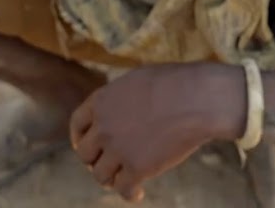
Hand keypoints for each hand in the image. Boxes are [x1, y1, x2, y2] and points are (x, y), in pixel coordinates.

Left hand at [69, 63, 240, 202]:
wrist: (197, 98)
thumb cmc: (176, 83)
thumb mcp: (137, 80)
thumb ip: (121, 97)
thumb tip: (122, 107)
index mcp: (101, 101)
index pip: (77, 124)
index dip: (80, 138)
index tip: (88, 146)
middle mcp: (103, 126)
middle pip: (85, 154)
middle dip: (95, 160)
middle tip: (108, 165)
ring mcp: (118, 149)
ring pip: (101, 175)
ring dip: (111, 179)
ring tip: (122, 180)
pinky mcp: (137, 168)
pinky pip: (123, 189)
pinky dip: (130, 193)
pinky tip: (138, 193)